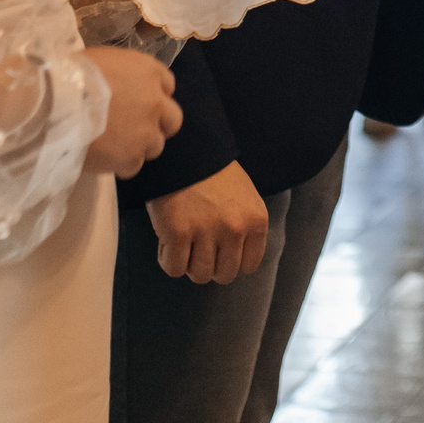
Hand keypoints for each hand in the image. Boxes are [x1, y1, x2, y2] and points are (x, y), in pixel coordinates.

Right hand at [80, 47, 180, 177]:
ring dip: (138, 146)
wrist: (53, 105)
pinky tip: (101, 156)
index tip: (137, 101)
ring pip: (154, 146)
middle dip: (157, 124)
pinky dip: (120, 163)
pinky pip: (133, 165)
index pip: (167, 85)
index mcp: (148, 71)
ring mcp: (146, 133)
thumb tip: (120, 87)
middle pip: (172, 119)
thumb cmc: (70, 75)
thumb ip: (122, 76)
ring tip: (111, 145)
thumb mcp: (102, 61)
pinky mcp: (131, 158)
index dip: (152, 95)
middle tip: (132, 129)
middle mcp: (156, 102)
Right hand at [146, 160, 267, 284]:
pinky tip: (167, 242)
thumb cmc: (212, 172)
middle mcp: (235, 228)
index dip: (231, 261)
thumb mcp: (244, 196)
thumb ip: (245, 227)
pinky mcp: (177, 232)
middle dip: (210, 266)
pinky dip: (168, 259)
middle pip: (224, 275)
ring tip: (183, 243)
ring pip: (199, 275)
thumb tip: (236, 263)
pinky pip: (174, 268)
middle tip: (199, 248)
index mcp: (256, 219)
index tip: (219, 251)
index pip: (249, 266)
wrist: (184, 148)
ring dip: (189, 264)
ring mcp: (206, 231)